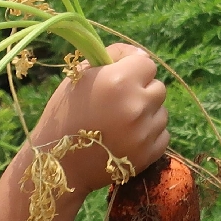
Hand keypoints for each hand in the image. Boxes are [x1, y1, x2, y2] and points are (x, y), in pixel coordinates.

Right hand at [28, 44, 168, 192]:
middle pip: (158, 87)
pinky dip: (149, 135)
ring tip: (121, 123)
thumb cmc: (65, 114)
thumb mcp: (81, 76)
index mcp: (119, 81)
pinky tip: (127, 137)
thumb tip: (141, 55)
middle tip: (120, 103)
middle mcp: (136, 105)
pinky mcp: (148, 154)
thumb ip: (112, 57)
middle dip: (142, 91)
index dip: (133, 69)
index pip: (147, 63)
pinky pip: (162, 134)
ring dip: (147, 114)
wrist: (57, 164)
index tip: (120, 78)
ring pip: (161, 112)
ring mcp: (144, 132)